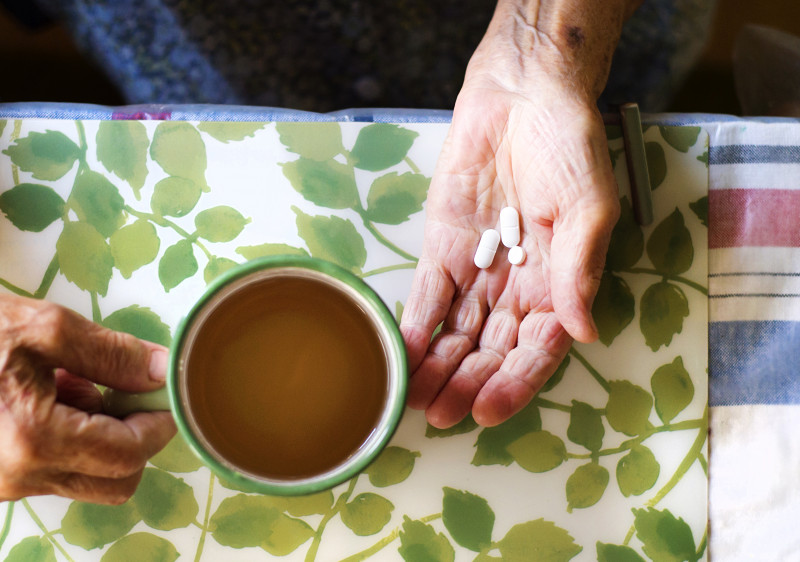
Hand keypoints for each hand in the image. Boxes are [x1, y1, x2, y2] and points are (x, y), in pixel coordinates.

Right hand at [0, 271, 176, 504]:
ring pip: (85, 479)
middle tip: (118, 389)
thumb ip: (116, 356)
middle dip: (130, 439)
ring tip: (67, 384)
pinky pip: (52, 474)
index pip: (126, 454)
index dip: (156, 425)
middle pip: (113, 482)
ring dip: (95, 438)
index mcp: (31, 439)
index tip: (163, 397)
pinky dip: (67, 442)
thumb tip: (164, 372)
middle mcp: (14, 476)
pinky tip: (45, 399)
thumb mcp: (52, 327)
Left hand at [401, 67, 618, 428]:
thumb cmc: (569, 146)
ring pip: (456, 332)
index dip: (514, 383)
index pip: (536, 350)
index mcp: (559, 284)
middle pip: (490, 349)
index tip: (488, 411)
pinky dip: (414, 326)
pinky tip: (400, 357)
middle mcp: (517, 286)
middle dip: (466, 385)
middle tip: (440, 416)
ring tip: (414, 402)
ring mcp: (477, 269)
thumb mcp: (588, 208)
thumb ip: (579, 269)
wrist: (523, 94)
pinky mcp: (442, 247)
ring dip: (437, 368)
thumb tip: (584, 334)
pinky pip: (427, 295)